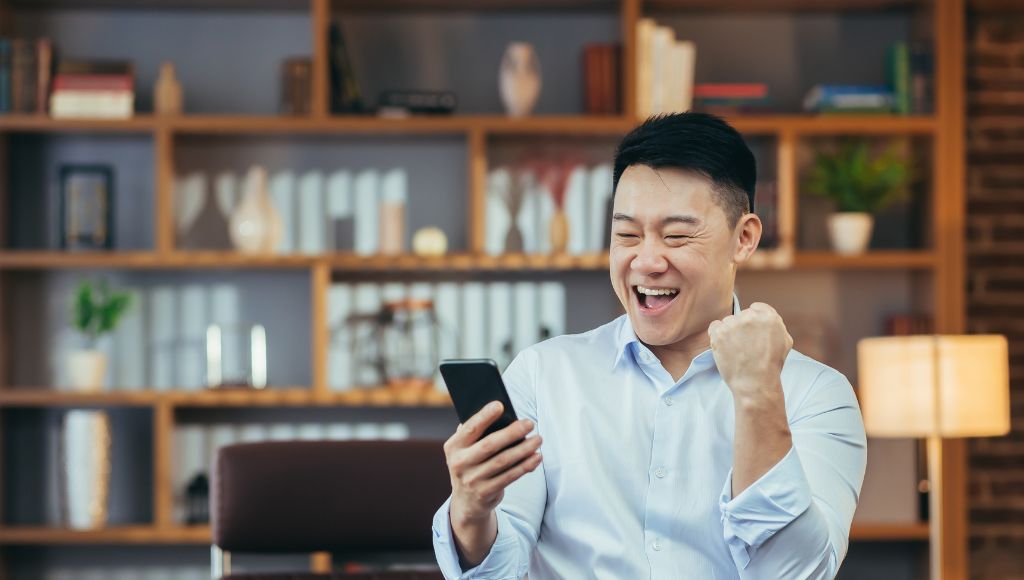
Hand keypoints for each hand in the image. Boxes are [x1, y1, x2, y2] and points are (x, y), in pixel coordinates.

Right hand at [444, 401, 542, 525]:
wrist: (466, 501)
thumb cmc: (471, 463)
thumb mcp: (465, 449)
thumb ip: (476, 434)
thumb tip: (501, 416)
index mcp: (453, 446)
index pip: (470, 428)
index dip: (484, 416)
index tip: (500, 405)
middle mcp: (460, 463)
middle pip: (489, 445)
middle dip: (512, 432)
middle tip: (529, 423)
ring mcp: (472, 480)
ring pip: (503, 461)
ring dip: (524, 449)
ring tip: (538, 439)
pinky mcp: (485, 492)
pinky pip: (510, 476)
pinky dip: (525, 466)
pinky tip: (536, 457)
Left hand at [707, 302, 792, 402]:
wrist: (755, 383)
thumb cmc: (770, 365)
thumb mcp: (785, 341)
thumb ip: (776, 325)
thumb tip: (768, 317)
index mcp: (769, 317)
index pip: (757, 308)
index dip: (754, 321)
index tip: (752, 333)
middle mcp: (751, 317)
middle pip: (742, 315)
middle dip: (742, 328)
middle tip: (745, 346)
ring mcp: (733, 324)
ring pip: (728, 321)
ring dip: (730, 333)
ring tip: (737, 351)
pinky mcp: (719, 333)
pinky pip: (715, 326)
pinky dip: (717, 335)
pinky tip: (725, 348)